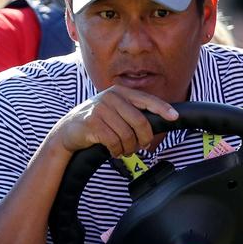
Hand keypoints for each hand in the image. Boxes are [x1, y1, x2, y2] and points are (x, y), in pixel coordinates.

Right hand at [51, 86, 177, 157]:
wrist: (68, 130)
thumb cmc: (95, 122)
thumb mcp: (113, 110)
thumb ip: (130, 111)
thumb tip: (157, 121)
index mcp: (119, 92)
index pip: (146, 99)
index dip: (162, 108)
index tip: (174, 117)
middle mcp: (110, 97)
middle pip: (139, 121)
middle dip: (144, 138)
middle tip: (141, 147)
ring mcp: (100, 109)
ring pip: (127, 134)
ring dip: (128, 148)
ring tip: (124, 151)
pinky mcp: (92, 123)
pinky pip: (114, 142)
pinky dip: (116, 151)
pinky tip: (113, 151)